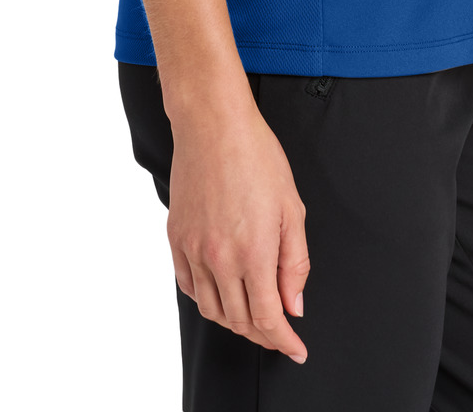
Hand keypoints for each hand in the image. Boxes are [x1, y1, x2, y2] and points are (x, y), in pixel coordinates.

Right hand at [166, 96, 309, 362]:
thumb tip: (294, 304)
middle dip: (263, 334)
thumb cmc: (256, 156)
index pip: (268, 318)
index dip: (284, 340)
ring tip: (253, 316)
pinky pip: (189, 286)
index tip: (296, 348)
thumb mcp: (293, 208)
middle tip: (280, 333)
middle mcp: (219, 258)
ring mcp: (193, 249)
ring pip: (212, 309)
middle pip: (239, 320)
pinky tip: (221, 293)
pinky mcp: (176, 238)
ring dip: (235, 322)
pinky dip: (207, 299)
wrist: (213, 124)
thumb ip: (295, 262)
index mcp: (253, 252)